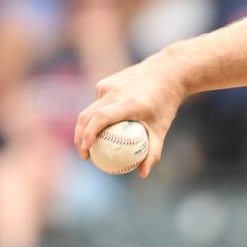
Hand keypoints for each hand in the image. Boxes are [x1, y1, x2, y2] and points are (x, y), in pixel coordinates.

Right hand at [74, 57, 186, 177]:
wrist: (167, 72)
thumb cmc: (166, 104)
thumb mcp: (162, 129)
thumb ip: (153, 152)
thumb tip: (143, 174)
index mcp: (130, 103)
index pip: (101, 119)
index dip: (88, 135)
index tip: (86, 152)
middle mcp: (116, 92)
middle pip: (87, 116)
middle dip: (80, 137)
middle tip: (85, 154)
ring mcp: (109, 85)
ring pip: (90, 109)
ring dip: (86, 127)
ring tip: (90, 145)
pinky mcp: (106, 82)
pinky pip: (98, 102)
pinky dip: (99, 114)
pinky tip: (106, 125)